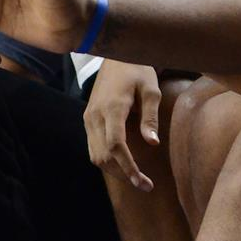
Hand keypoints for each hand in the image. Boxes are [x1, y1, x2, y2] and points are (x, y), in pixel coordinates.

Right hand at [85, 60, 162, 189]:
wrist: (115, 55)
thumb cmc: (137, 69)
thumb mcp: (151, 88)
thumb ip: (151, 116)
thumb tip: (153, 144)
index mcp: (112, 107)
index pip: (116, 146)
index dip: (129, 168)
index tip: (144, 183)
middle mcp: (95, 115)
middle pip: (103, 156)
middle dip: (123, 174)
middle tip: (146, 185)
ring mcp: (88, 117)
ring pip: (95, 155)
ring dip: (114, 170)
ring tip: (135, 176)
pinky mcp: (87, 118)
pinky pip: (93, 147)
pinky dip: (106, 159)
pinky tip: (122, 162)